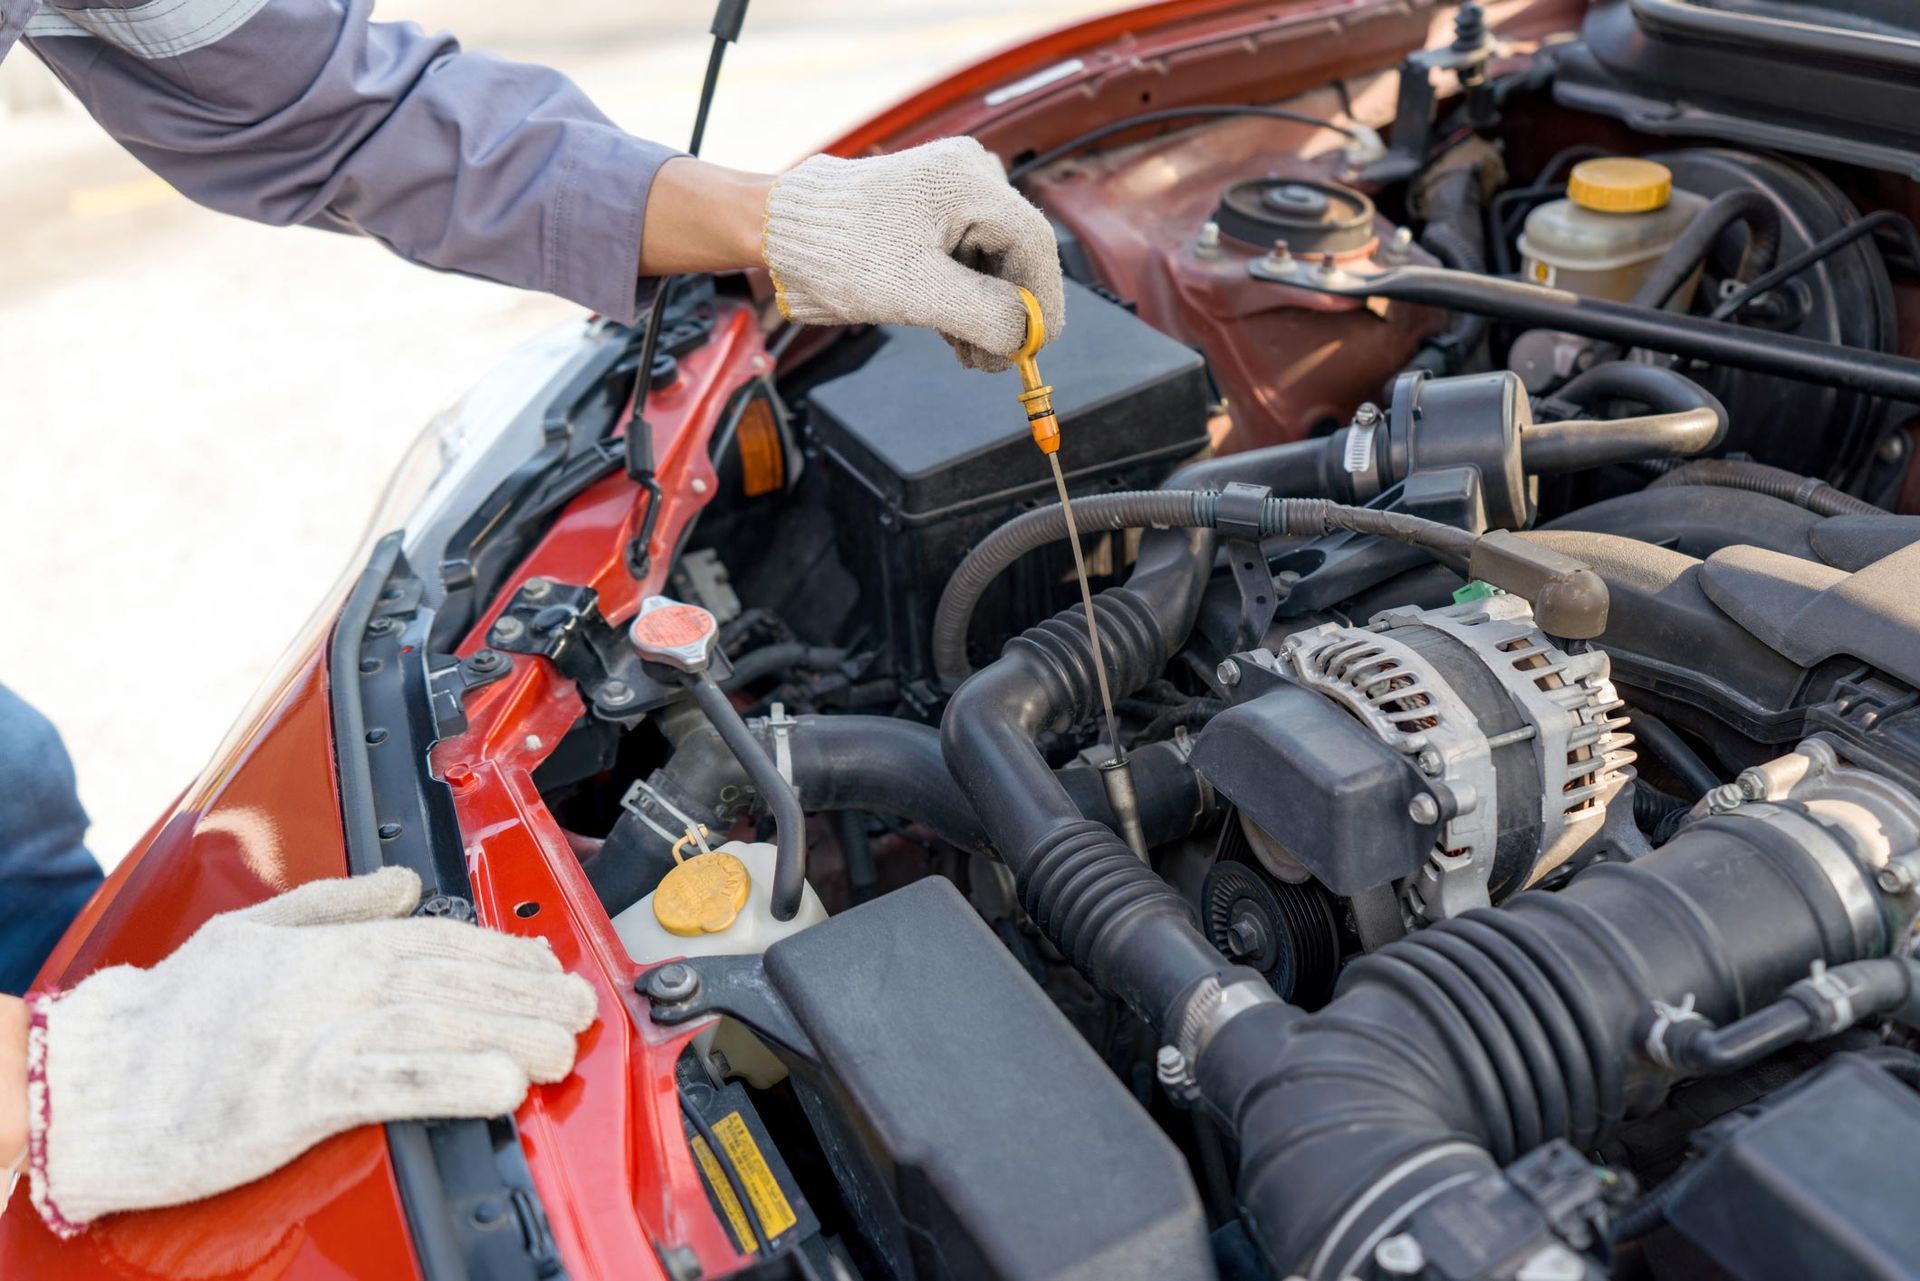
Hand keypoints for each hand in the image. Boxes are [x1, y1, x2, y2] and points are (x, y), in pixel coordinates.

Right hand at [24, 867, 594, 1235]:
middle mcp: (331, 979)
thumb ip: (337, 902)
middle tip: (581, 1011)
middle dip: (529, 995)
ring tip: (562, 1049)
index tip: (553, 970)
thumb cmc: (166, 1019)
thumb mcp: (254, 933)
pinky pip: (394, 1081)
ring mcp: (317, 1033)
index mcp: (326, 944)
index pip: (440, 939)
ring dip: (513, 1034)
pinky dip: (455, 1080)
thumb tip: (405, 882)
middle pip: (455, 979)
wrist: (91, 1083)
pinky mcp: (299, 1094)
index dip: (507, 954)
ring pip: (440, 1022)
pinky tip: (502, 1086)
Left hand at [761, 137, 1066, 370]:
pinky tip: (953, 332)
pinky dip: (964, 298)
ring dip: (984, 312)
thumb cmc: (839, 251)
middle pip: (1015, 255)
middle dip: (1007, 313)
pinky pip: (966, 259)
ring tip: (967, 354)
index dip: (1043, 302)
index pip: (1035, 244)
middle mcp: (967, 178)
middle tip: (992, 362)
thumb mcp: (918, 292)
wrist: (782, 232)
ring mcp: (949, 193)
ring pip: (991, 263)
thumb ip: (984, 313)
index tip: (1038, 346)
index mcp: (969, 182)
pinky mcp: (931, 212)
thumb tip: (1029, 336)